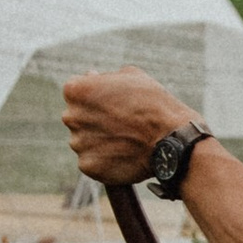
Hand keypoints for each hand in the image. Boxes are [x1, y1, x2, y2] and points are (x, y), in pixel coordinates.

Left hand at [61, 68, 194, 185]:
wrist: (171, 139)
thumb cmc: (154, 103)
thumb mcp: (130, 76)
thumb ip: (104, 78)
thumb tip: (90, 78)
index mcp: (76, 90)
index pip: (75, 92)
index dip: (95, 97)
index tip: (113, 103)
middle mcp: (71, 117)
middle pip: (77, 117)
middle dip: (94, 119)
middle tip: (121, 123)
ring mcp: (78, 144)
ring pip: (84, 140)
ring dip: (99, 140)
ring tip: (125, 140)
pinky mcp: (88, 167)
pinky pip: (92, 161)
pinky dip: (104, 160)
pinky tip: (123, 154)